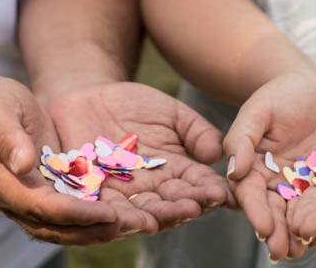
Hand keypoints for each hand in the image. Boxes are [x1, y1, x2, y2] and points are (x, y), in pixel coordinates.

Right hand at [0, 72, 149, 244]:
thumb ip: (8, 138)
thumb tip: (23, 164)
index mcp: (6, 186)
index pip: (46, 209)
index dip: (79, 214)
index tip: (109, 213)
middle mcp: (21, 200)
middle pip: (62, 228)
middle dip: (99, 230)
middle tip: (137, 225)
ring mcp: (35, 197)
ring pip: (71, 225)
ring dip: (105, 228)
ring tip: (141, 223)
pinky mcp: (50, 187)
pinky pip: (77, 208)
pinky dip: (101, 213)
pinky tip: (130, 210)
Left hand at [46, 82, 231, 231]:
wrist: (90, 96)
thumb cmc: (135, 105)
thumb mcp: (172, 113)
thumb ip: (196, 131)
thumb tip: (217, 154)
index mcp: (176, 171)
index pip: (197, 185)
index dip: (211, 191)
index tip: (224, 194)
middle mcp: (153, 188)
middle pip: (172, 204)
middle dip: (184, 207)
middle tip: (197, 206)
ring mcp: (124, 193)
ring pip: (142, 212)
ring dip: (155, 217)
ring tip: (165, 217)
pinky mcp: (93, 193)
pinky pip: (106, 208)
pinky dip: (117, 217)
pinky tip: (128, 220)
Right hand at [222, 70, 315, 261]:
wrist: (312, 87)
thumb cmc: (278, 94)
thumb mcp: (258, 110)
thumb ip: (242, 138)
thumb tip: (233, 171)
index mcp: (253, 166)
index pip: (250, 193)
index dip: (255, 211)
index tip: (263, 227)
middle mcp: (275, 180)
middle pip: (274, 210)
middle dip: (277, 232)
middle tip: (282, 252)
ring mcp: (301, 183)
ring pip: (299, 213)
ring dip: (300, 233)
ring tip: (302, 250)